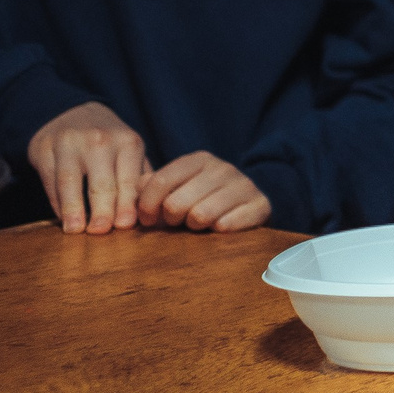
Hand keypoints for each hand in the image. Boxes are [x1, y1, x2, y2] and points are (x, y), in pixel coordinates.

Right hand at [27, 102, 147, 233]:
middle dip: (102, 209)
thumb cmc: (108, 143)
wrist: (71, 113)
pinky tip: (62, 217)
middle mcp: (100, 140)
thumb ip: (140, 178)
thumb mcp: (129, 151)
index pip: (128, 179)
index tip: (125, 225)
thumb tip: (152, 211)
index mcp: (127, 142)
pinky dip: (57, 201)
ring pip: (71, 181)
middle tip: (101, 231)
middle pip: (101, 182)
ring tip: (75, 230)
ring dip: (74, 208)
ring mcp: (70, 143)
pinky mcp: (45, 148)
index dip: (126, 204)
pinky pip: (51, 179)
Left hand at [135, 152, 271, 231]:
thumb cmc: (200, 204)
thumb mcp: (173, 192)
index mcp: (199, 160)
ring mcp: (244, 185)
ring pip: (199, 216)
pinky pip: (225, 225)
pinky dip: (217, 232)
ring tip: (199, 225)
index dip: (146, 207)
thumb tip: (132, 191)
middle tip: (179, 222)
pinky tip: (220, 228)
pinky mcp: (261, 205)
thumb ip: (149, 188)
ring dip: (195, 227)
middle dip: (172, 220)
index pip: (159, 182)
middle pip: (175, 203)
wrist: (245, 214)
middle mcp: (223, 168)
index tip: (148, 220)